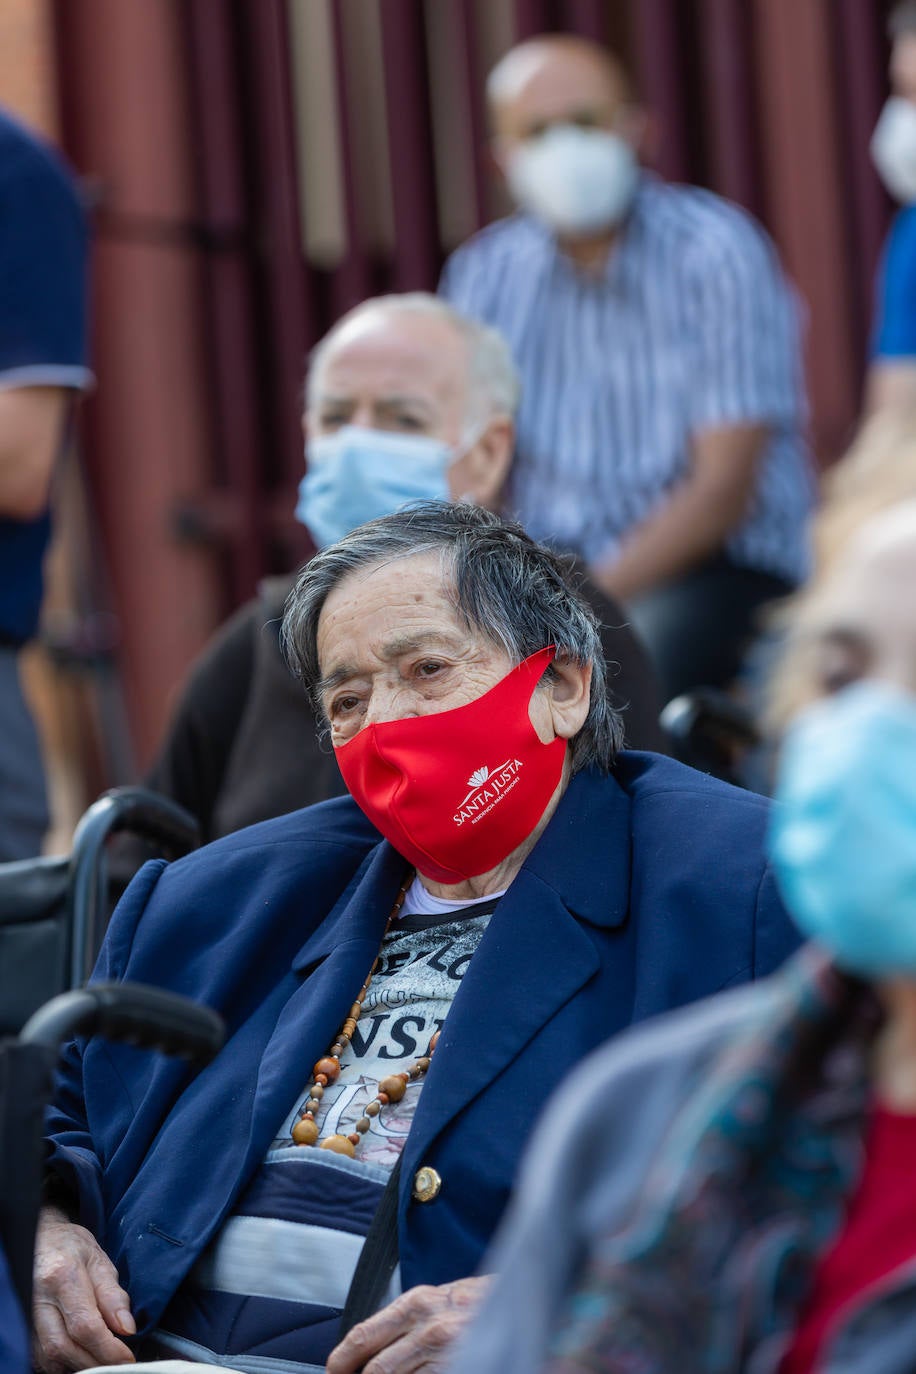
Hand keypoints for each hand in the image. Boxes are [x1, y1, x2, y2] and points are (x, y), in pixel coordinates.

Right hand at [32, 1206, 135, 1371]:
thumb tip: (127, 1329)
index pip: (85, 1325)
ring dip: (78, 1364)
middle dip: (94, 1361)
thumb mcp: (101, 1262)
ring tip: (100, 1357)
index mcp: (62, 1275)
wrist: (43, 1239)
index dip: (108, 1348)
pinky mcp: (23, 1327)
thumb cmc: (72, 1248)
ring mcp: (26, 1314)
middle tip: (116, 1361)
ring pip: (49, 1357)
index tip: (126, 1357)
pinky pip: (40, 1357)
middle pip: (64, 1347)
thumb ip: (114, 1296)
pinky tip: (79, 1355)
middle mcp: (38, 1298)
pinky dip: (61, 1363)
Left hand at [326, 1275, 490, 1373]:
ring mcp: (446, 1353)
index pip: (363, 1335)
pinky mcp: (459, 1367)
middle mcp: (428, 1327)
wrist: (527, 1298)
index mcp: (416, 1303)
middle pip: (375, 1370)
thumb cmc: (481, 1303)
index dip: (341, 1360)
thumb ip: (406, 1319)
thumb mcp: (439, 1300)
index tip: (333, 1372)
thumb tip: (367, 1346)